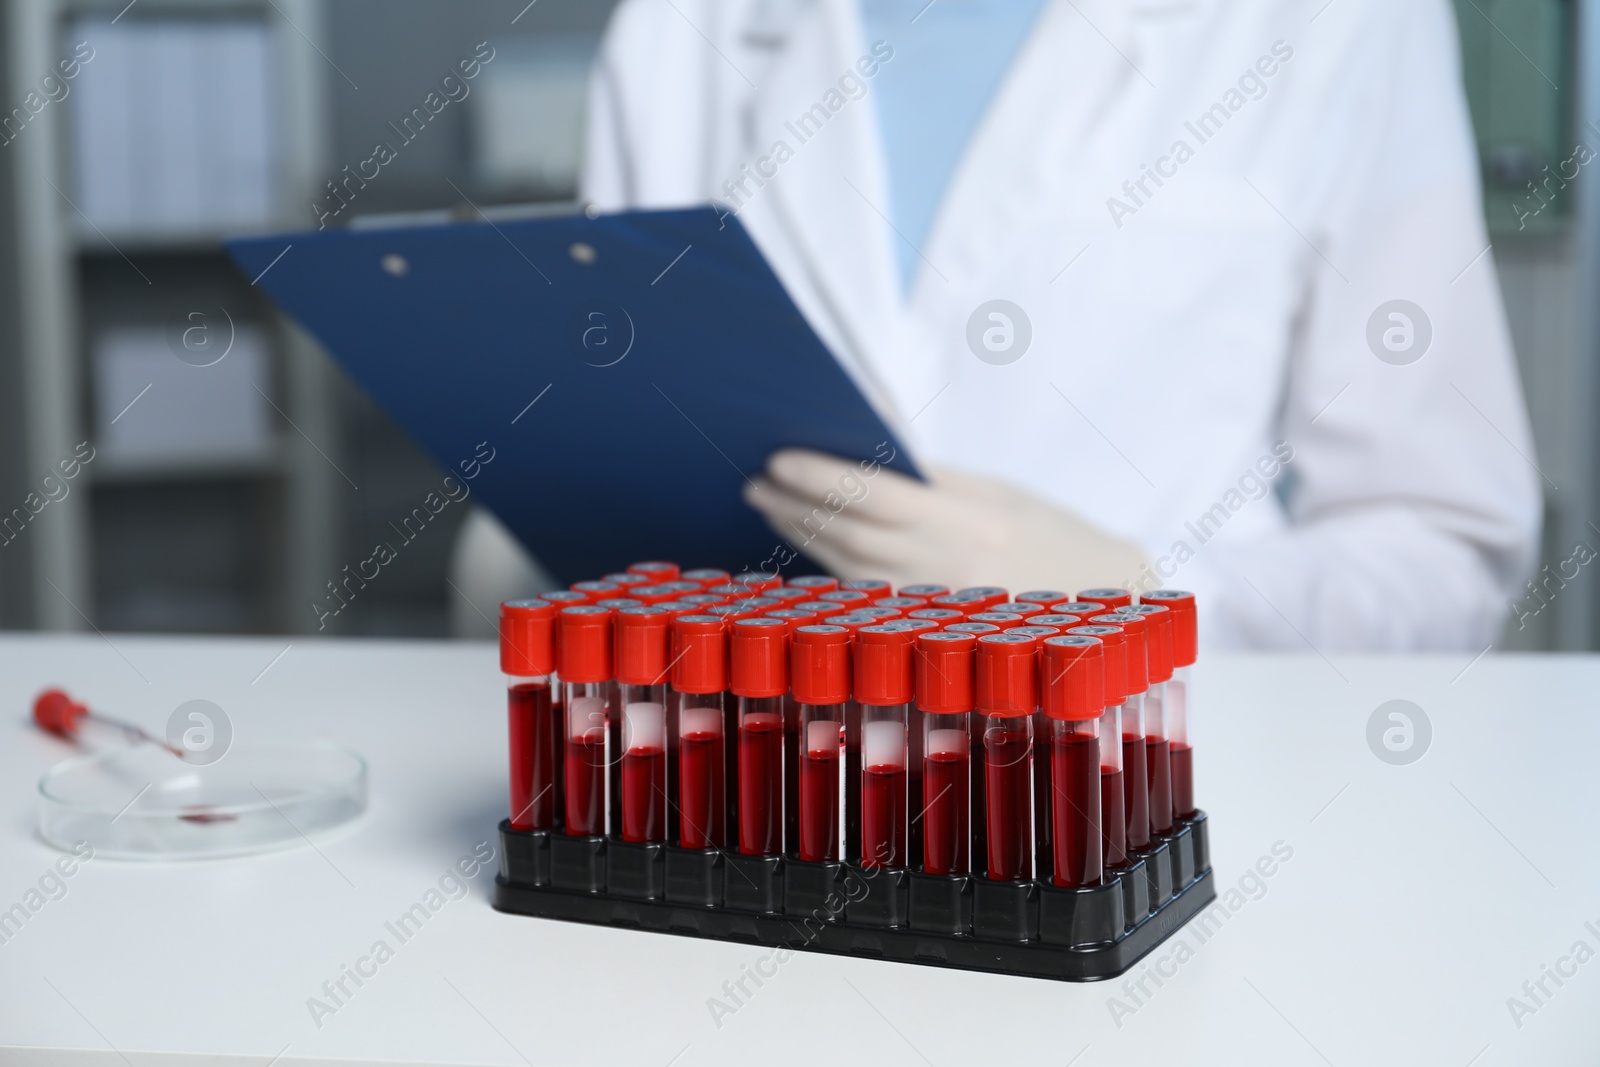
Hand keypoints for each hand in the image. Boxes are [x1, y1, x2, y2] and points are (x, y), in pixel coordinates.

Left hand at [743, 450, 1150, 593]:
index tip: (776, 458)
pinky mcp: (928, 634)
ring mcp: (937, 612)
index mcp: (975, 528)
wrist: (1105, 603)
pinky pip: (862, 596)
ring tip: (767, 502)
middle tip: (755, 479)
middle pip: (851, 538)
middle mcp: (951, 575)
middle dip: (795, 508)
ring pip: (847, 571)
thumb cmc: (1047, 534)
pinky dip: (825, 566)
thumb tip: (862, 417)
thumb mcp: (996, 492)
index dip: (823, 479)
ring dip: (801, 536)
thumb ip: (925, 469)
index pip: (880, 499)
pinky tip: (802, 541)